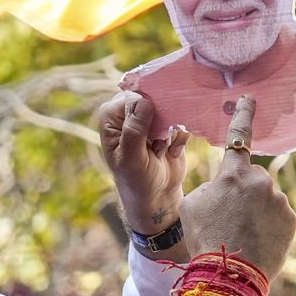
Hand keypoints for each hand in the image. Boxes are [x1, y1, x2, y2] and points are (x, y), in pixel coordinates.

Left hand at [98, 91, 190, 251]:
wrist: (157, 198)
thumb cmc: (136, 180)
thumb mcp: (131, 158)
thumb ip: (134, 130)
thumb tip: (144, 102)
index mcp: (113, 116)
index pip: (134, 97)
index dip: (147, 110)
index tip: (151, 132)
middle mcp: (130, 113)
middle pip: (154, 97)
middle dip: (161, 121)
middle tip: (156, 144)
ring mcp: (151, 119)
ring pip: (171, 108)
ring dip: (170, 133)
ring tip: (160, 151)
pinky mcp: (170, 127)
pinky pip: (183, 121)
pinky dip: (180, 139)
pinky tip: (170, 154)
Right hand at [181, 96, 295, 279]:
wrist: (228, 274)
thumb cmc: (205, 238)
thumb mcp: (192, 206)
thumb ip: (211, 187)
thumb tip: (226, 188)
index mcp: (233, 173)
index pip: (239, 137)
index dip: (243, 115)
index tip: (250, 98)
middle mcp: (260, 181)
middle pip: (251, 180)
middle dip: (242, 194)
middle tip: (228, 219)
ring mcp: (278, 200)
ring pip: (264, 200)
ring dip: (255, 212)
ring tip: (240, 235)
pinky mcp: (290, 219)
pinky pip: (277, 216)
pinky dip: (268, 226)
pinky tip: (255, 241)